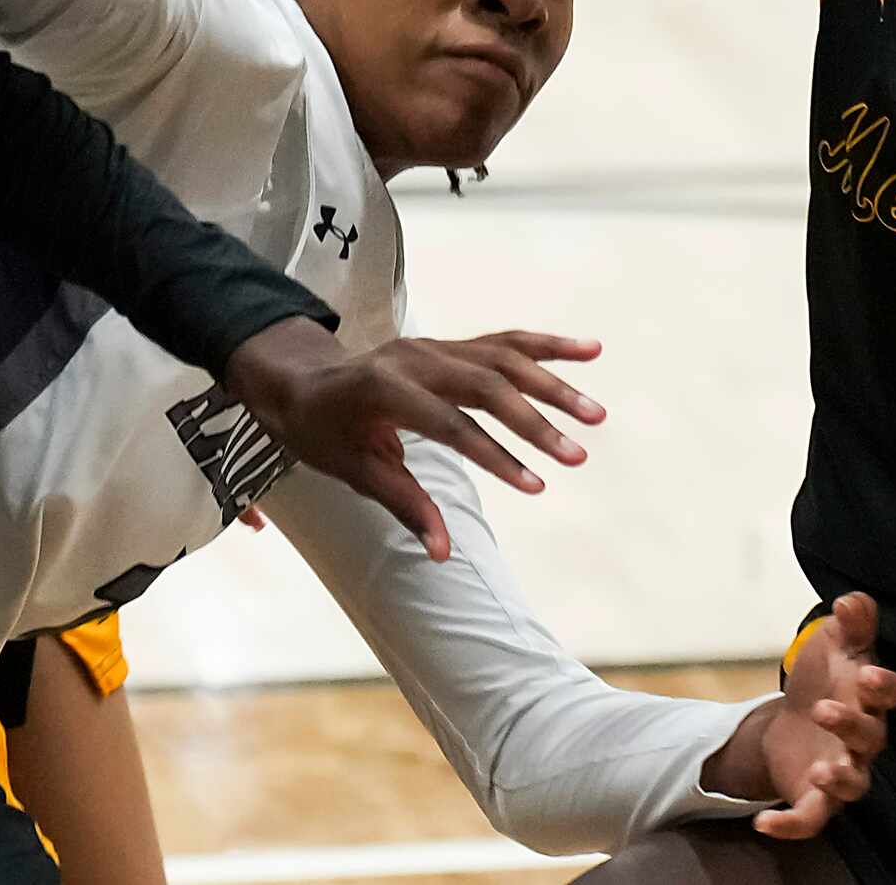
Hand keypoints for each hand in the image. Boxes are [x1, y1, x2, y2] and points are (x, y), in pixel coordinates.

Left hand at [221, 318, 603, 560]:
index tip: (536, 486)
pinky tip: (589, 351)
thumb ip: (405, 505)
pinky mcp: (448, 344)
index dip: (494, 456)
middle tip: (578, 455)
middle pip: (485, 386)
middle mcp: (414, 358)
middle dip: (535, 422)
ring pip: (503, 359)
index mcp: (383, 388)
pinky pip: (503, 342)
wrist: (300, 379)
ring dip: (553, 384)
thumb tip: (443, 554)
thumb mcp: (353, 471)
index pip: (449, 425)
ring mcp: (433, 346)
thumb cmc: (322, 431)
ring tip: (595, 414)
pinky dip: (546, 346)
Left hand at [751, 594, 895, 838]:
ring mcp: (842, 772)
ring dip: (840, 780)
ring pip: (853, 786)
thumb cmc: (824, 677)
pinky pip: (810, 820)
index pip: (889, 695)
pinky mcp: (816, 800)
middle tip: (824, 710)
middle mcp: (863, 741)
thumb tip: (851, 600)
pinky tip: (763, 823)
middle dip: (851, 725)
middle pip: (871, 739)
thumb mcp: (834, 643)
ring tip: (822, 770)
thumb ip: (850, 623)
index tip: (867, 675)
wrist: (793, 720)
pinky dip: (789, 825)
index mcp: (870, 699)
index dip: (883, 687)